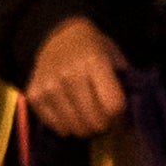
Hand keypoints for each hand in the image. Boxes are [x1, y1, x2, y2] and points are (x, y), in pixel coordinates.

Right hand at [26, 14, 128, 138]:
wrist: (59, 38)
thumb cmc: (94, 49)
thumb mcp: (115, 57)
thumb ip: (125, 82)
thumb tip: (132, 113)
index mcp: (95, 62)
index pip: (114, 105)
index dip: (119, 113)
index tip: (118, 109)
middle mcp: (70, 74)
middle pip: (94, 120)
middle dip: (103, 124)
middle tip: (103, 117)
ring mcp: (49, 86)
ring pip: (74, 128)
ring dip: (85, 127)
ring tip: (88, 115)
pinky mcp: (34, 96)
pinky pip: (56, 126)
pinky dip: (66, 125)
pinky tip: (70, 112)